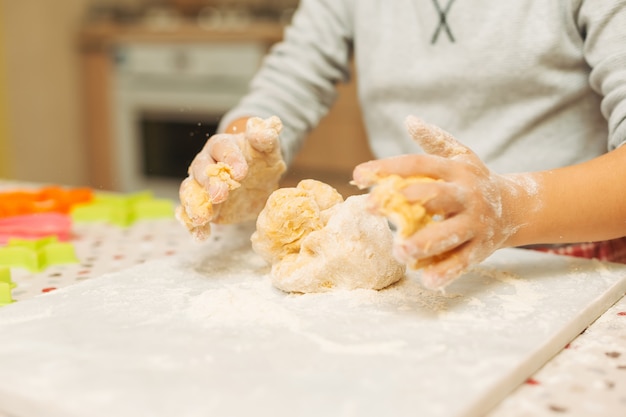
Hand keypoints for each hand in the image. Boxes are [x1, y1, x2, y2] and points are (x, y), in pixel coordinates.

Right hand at [177, 116, 285, 239]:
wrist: (257, 180)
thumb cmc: (261, 160)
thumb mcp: (268, 149)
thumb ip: (265, 138)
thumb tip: (262, 125)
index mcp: (222, 146)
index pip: (222, 149)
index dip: (230, 159)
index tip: (242, 173)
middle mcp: (206, 164)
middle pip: (201, 171)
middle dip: (209, 183)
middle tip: (220, 195)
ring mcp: (202, 187)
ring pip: (190, 192)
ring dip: (194, 205)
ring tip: (202, 218)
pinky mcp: (204, 206)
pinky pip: (192, 215)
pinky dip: (193, 226)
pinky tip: (200, 236)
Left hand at [353, 116, 529, 289]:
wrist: (517, 207)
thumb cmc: (475, 180)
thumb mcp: (460, 155)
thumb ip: (434, 140)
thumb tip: (409, 120)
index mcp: (457, 170)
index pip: (419, 165)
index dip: (388, 167)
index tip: (358, 175)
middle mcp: (467, 195)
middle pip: (435, 196)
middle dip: (402, 201)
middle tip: (369, 208)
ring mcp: (476, 223)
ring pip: (450, 233)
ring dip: (425, 242)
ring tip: (399, 250)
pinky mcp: (481, 248)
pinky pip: (463, 261)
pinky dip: (446, 271)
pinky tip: (427, 280)